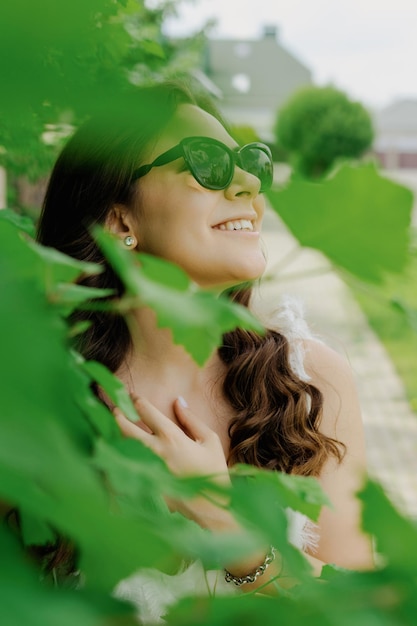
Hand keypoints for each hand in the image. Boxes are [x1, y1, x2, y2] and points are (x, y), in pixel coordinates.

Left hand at [113, 395, 234, 528]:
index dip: (137, 400)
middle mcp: (154, 452)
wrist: (210, 508)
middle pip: (126, 428)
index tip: (132, 395)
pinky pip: (123, 468)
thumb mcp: (209, 440)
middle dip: (118, 415)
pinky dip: (117, 458)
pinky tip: (115, 453)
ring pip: (121, 447)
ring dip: (116, 435)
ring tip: (114, 428)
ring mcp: (145, 470)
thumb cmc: (213, 472)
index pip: (147, 412)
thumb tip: (178, 401)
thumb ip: (192, 419)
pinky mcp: (142, 484)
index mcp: (171, 438)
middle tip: (116, 409)